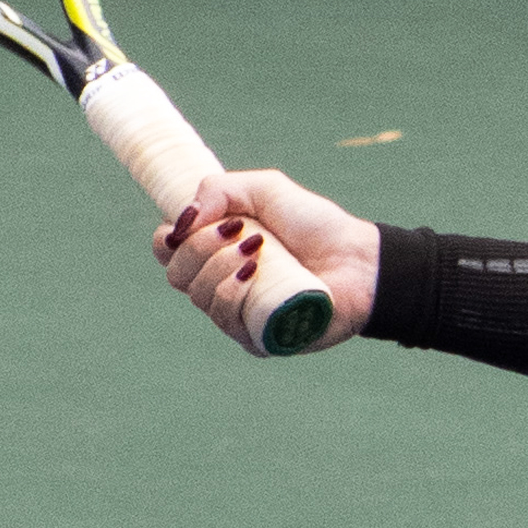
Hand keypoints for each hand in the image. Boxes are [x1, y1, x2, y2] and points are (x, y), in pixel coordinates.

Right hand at [153, 161, 378, 341]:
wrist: (360, 260)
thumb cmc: (315, 226)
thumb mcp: (265, 190)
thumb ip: (220, 188)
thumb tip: (184, 218)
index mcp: (216, 255)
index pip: (168, 255)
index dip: (167, 240)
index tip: (192, 222)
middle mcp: (221, 287)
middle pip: (177, 275)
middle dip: (199, 247)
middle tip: (239, 229)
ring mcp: (238, 316)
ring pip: (199, 297)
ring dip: (219, 266)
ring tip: (257, 248)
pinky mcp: (259, 338)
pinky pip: (226, 320)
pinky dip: (231, 293)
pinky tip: (252, 273)